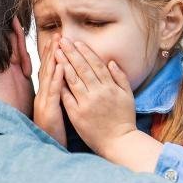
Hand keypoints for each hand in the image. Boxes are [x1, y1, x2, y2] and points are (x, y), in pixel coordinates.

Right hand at [33, 37, 66, 146]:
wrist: (49, 150)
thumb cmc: (55, 133)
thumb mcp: (57, 111)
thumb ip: (59, 97)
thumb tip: (65, 83)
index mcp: (47, 95)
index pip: (50, 70)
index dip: (53, 54)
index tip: (59, 39)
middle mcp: (43, 96)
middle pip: (48, 69)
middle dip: (52, 50)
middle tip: (58, 33)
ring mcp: (44, 103)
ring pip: (48, 77)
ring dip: (53, 58)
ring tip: (58, 43)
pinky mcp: (49, 111)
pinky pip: (54, 92)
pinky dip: (57, 78)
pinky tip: (61, 66)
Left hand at [56, 37, 136, 157]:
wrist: (119, 142)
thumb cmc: (124, 119)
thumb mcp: (128, 96)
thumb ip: (120, 78)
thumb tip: (111, 62)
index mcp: (110, 87)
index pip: (95, 64)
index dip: (85, 52)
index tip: (76, 42)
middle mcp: (98, 93)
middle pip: (82, 68)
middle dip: (71, 52)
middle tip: (62, 40)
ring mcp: (86, 103)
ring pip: (73, 79)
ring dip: (63, 64)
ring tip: (56, 52)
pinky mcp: (77, 114)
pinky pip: (67, 96)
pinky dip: (61, 84)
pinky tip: (54, 74)